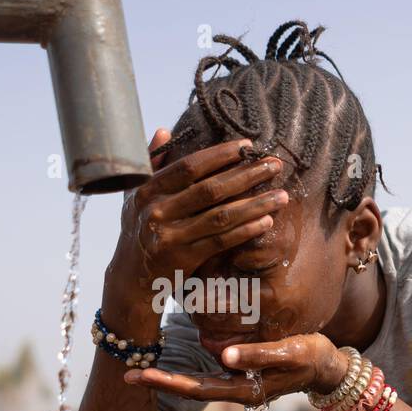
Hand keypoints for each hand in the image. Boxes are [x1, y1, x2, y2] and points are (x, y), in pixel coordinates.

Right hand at [110, 129, 287, 292]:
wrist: (130, 280)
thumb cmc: (138, 231)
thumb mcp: (136, 197)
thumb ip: (151, 165)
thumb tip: (164, 131)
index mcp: (147, 191)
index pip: (189, 166)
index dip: (219, 154)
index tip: (246, 146)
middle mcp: (156, 212)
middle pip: (210, 189)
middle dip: (247, 175)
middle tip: (274, 165)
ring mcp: (169, 237)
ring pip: (220, 216)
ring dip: (255, 204)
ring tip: (281, 195)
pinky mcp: (182, 259)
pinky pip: (220, 241)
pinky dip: (245, 230)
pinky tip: (266, 221)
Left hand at [123, 333, 348, 404]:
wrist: (329, 367)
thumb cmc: (311, 355)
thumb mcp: (288, 351)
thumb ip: (257, 355)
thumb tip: (223, 356)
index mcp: (244, 390)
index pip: (197, 388)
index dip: (167, 382)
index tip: (140, 375)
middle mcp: (237, 391)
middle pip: (191, 388)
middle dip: (160, 382)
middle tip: (127, 373)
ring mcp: (238, 384)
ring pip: (198, 381)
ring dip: (171, 375)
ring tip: (142, 364)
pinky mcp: (242, 374)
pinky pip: (210, 372)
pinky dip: (189, 367)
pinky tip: (174, 355)